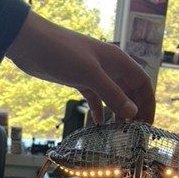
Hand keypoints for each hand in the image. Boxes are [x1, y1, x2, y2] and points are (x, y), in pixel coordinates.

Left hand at [6, 11, 154, 123]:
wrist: (31, 44)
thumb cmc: (62, 52)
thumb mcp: (90, 74)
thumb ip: (112, 93)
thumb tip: (132, 112)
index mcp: (118, 61)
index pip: (142, 83)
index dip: (147, 103)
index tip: (147, 124)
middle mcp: (109, 67)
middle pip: (129, 91)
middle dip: (134, 111)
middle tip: (133, 133)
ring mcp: (93, 74)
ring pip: (112, 96)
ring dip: (117, 112)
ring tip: (117, 132)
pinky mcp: (78, 80)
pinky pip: (94, 97)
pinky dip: (98, 110)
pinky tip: (97, 124)